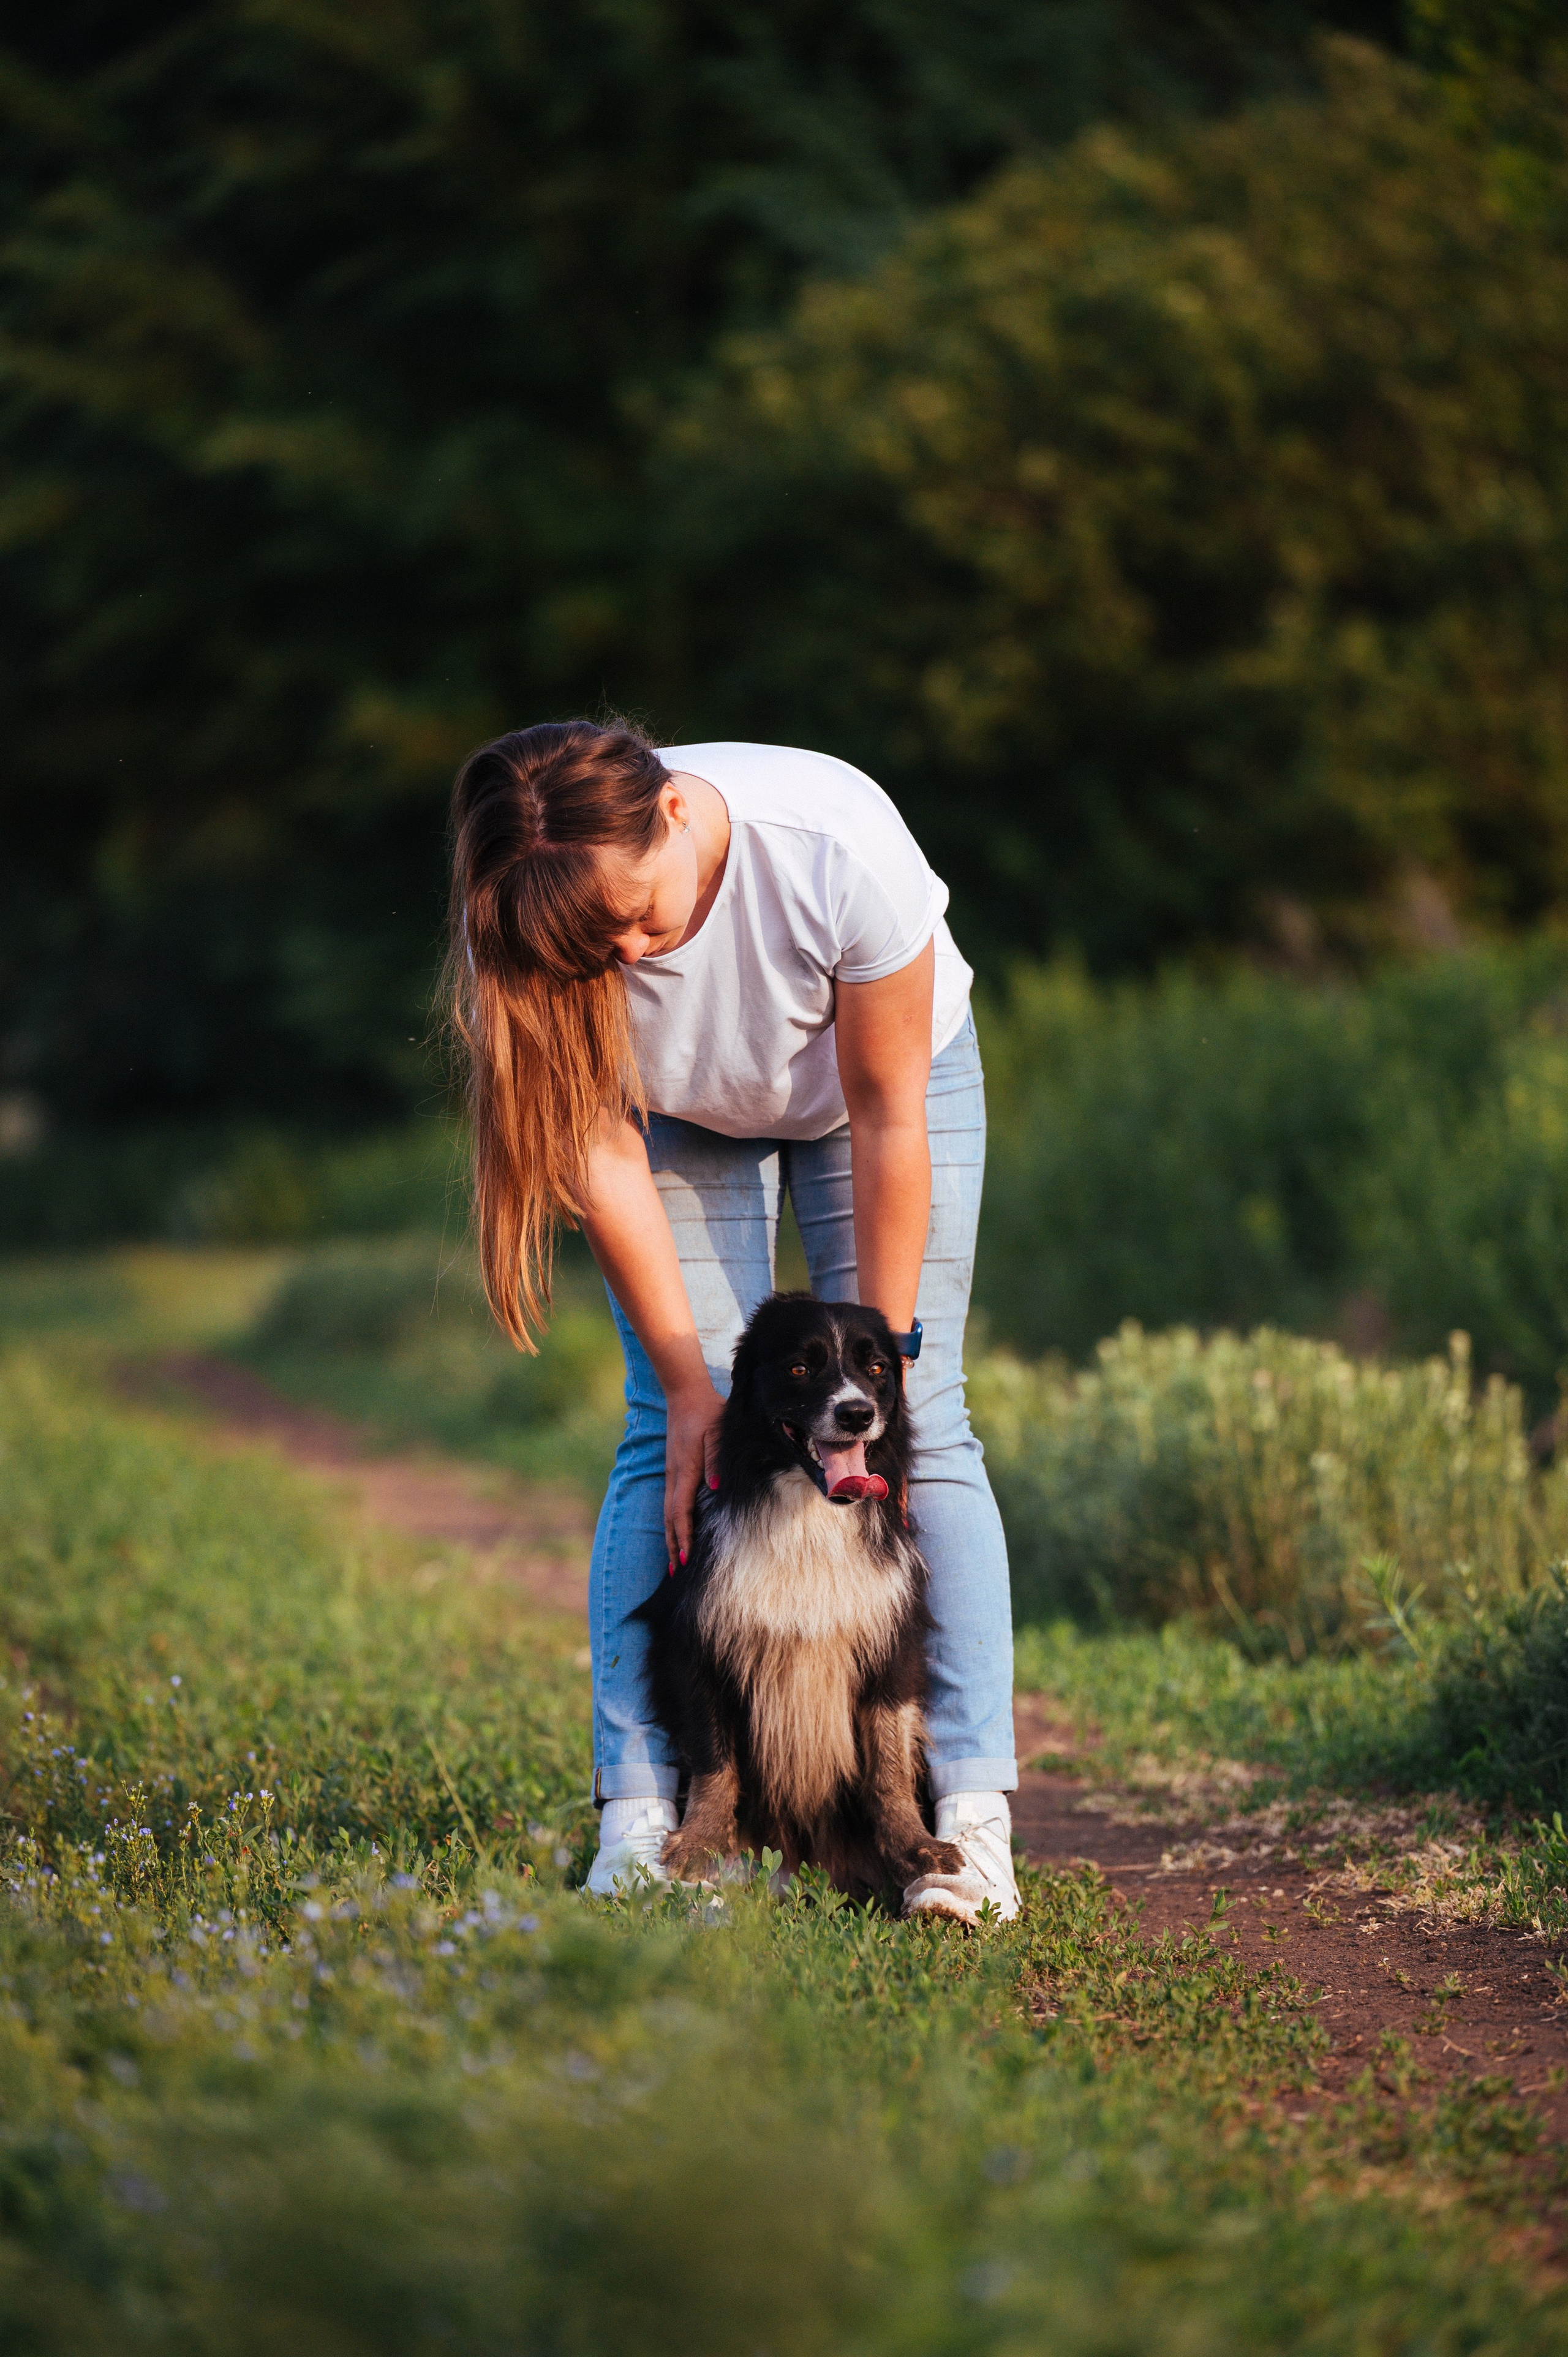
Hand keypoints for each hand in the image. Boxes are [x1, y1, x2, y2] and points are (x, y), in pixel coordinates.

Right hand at [664, 1374, 723, 1568]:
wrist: (685, 1394)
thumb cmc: (707, 1412)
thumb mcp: (717, 1433)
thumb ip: (716, 1460)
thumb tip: (713, 1489)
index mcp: (686, 1469)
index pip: (681, 1510)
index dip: (683, 1535)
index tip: (685, 1558)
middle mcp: (675, 1474)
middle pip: (670, 1517)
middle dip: (673, 1544)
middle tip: (676, 1571)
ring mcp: (672, 1472)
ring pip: (667, 1511)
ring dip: (670, 1536)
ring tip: (673, 1560)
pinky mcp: (673, 1468)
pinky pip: (670, 1501)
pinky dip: (672, 1521)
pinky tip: (675, 1530)